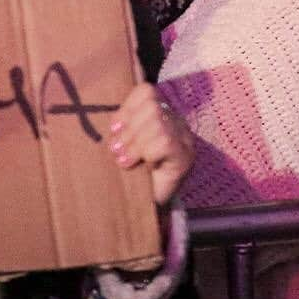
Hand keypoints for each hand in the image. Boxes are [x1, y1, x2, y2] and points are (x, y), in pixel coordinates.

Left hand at [109, 83, 193, 205]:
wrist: (147, 207)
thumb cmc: (133, 172)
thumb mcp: (124, 143)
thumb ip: (121, 127)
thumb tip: (111, 124)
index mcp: (160, 113)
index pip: (147, 92)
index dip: (128, 107)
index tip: (115, 128)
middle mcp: (176, 122)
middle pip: (152, 106)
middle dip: (130, 128)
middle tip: (117, 149)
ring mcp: (184, 138)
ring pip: (158, 123)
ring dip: (136, 142)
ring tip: (125, 159)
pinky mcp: (186, 156)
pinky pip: (165, 142)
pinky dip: (148, 152)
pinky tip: (142, 165)